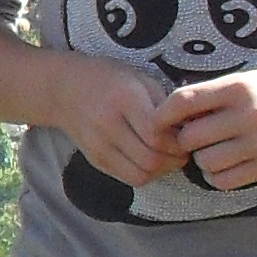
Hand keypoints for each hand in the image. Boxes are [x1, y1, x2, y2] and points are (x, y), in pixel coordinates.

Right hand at [55, 57, 182, 190]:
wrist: (63, 89)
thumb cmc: (109, 78)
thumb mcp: (140, 79)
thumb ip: (165, 104)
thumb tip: (193, 128)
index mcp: (123, 99)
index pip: (157, 134)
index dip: (179, 142)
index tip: (188, 136)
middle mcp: (107, 124)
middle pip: (150, 159)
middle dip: (174, 160)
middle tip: (183, 151)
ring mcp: (97, 145)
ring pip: (140, 174)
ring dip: (161, 171)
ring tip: (168, 157)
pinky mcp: (94, 159)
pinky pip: (127, 178)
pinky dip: (146, 174)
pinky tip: (151, 161)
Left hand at [155, 72, 256, 192]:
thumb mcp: (242, 82)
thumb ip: (207, 96)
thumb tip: (164, 117)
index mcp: (238, 88)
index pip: (184, 101)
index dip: (162, 115)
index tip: (155, 123)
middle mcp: (250, 114)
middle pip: (190, 137)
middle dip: (184, 140)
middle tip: (192, 138)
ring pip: (205, 162)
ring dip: (200, 159)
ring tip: (211, 150)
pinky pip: (223, 181)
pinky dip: (215, 176)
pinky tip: (223, 165)